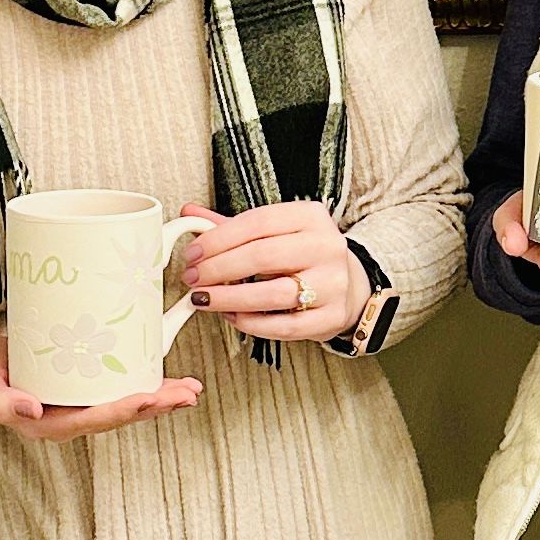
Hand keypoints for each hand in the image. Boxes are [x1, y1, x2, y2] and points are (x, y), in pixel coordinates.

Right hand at [0, 325, 201, 440]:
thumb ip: (1, 403)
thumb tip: (31, 410)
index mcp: (48, 423)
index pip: (94, 420)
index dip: (125, 410)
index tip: (151, 399)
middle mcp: (68, 415)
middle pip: (120, 413)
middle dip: (156, 404)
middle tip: (188, 393)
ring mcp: (77, 399)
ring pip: (124, 400)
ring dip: (158, 394)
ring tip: (190, 388)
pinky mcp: (80, 380)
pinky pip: (116, 381)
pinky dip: (141, 375)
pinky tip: (164, 368)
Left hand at [179, 199, 366, 346]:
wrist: (350, 286)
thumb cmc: (304, 256)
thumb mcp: (274, 233)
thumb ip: (232, 226)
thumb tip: (190, 213)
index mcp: (310, 217)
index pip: (257, 222)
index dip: (218, 239)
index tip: (192, 253)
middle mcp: (327, 246)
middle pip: (263, 255)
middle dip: (219, 268)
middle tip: (192, 278)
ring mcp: (333, 283)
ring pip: (273, 293)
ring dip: (229, 298)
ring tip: (203, 299)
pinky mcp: (331, 316)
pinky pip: (284, 325)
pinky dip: (252, 323)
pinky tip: (232, 316)